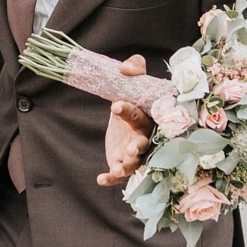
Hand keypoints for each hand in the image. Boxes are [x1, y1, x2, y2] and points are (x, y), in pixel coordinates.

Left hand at [102, 54, 153, 185]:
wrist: (124, 115)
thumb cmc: (133, 98)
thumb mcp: (133, 83)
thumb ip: (134, 68)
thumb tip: (126, 68)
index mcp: (146, 118)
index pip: (140, 115)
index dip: (129, 111)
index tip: (116, 105)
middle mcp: (143, 137)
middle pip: (144, 144)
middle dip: (138, 147)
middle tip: (132, 149)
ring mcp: (133, 152)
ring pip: (134, 163)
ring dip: (127, 166)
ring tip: (118, 168)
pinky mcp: (122, 162)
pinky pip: (118, 175)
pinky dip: (111, 178)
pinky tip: (100, 179)